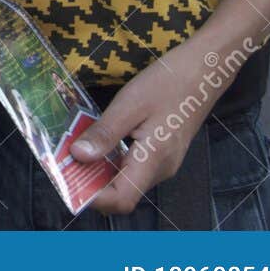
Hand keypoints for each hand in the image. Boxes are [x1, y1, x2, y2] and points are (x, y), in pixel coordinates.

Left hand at [70, 42, 228, 216]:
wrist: (204, 70)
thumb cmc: (169, 82)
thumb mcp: (130, 104)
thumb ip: (105, 133)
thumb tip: (77, 156)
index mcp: (154, 161)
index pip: (122, 200)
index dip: (93, 198)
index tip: (67, 180)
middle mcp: (160, 169)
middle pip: (122, 193)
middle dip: (91, 183)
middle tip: (64, 162)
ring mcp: (163, 162)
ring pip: (126, 180)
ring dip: (100, 171)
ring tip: (76, 150)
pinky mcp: (162, 152)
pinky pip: (133, 166)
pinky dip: (112, 160)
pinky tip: (98, 142)